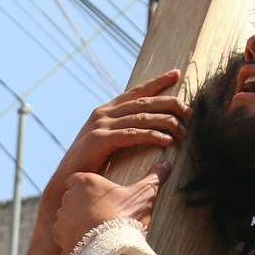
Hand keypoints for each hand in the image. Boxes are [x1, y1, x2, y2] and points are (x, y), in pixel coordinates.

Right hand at [50, 70, 187, 189]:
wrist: (65, 180)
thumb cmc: (89, 164)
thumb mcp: (107, 142)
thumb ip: (123, 131)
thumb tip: (148, 129)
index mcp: (106, 110)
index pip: (136, 92)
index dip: (157, 82)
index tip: (177, 74)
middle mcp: (103, 113)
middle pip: (144, 102)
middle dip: (169, 103)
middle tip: (189, 111)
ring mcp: (100, 125)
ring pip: (141, 117)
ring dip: (165, 122)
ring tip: (183, 130)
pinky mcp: (100, 139)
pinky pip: (131, 135)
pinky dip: (151, 136)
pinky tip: (166, 140)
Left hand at [53, 160, 171, 253]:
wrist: (111, 249)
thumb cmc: (126, 218)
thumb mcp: (142, 196)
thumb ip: (154, 178)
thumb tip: (166, 164)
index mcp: (85, 180)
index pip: (80, 178)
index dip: (90, 186)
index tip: (101, 195)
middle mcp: (68, 195)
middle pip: (73, 195)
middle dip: (83, 203)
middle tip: (100, 213)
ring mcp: (62, 215)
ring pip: (67, 213)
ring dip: (77, 219)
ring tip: (94, 228)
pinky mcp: (58, 233)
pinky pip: (63, 231)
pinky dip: (72, 234)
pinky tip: (86, 239)